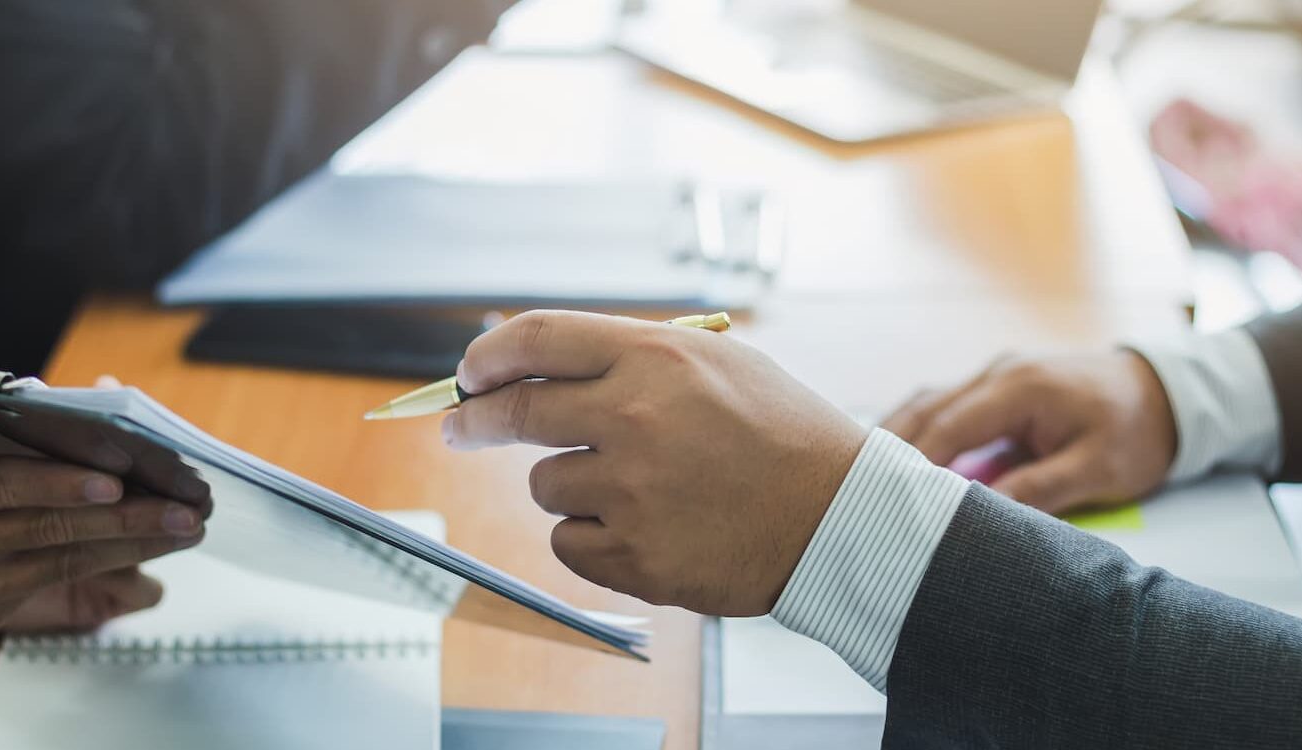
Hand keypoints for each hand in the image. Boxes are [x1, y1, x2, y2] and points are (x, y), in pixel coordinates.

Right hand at [0, 407, 204, 679]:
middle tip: (180, 506)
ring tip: (180, 528)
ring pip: (52, 562)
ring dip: (124, 546)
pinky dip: (94, 568)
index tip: (111, 474)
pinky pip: (42, 588)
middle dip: (119, 518)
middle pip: (37, 528)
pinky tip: (138, 556)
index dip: (55, 482)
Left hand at [442, 311, 865, 616]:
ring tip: (634, 489)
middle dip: (475, 422)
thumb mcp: (719, 362)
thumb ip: (634, 356)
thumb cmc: (782, 434)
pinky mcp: (635, 556)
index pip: (535, 340)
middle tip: (462, 429)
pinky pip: (568, 542)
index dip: (487, 358)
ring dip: (569, 486)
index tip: (469, 376)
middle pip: (514, 413)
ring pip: (544, 485)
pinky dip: (591, 539)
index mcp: (654, 358)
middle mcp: (633, 418)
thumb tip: (544, 364)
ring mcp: (631, 491)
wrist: (839, 518)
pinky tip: (643, 529)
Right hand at [879, 351, 1176, 513]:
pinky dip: (918, 430)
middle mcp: (998, 372)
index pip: (949, 428)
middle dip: (886, 450)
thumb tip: (982, 515)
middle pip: (925, 409)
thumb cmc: (1137, 431)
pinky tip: (896, 459)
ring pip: (927, 403)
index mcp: (1020, 388)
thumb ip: (1039, 489)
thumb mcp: (1099, 468)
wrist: (1166, 392)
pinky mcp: (997, 386)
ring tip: (860, 477)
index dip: (914, 466)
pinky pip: (945, 405)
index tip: (885, 501)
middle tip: (850, 489)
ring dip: (895, 437)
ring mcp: (995, 374)